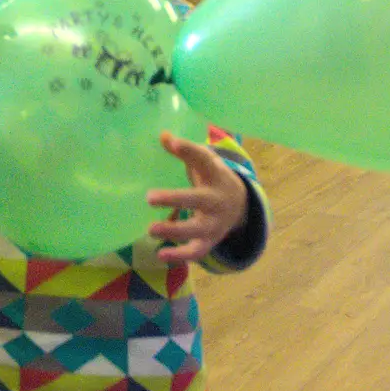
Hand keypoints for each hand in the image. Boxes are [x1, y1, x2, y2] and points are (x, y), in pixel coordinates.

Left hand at [146, 132, 247, 262]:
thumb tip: (163, 135)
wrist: (241, 205)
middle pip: (198, 199)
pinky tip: (160, 254)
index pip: (203, 160)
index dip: (188, 151)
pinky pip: (196, 251)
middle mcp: (217, 199)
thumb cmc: (212, 179)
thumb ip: (185, 151)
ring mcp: (215, 223)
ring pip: (196, 229)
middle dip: (174, 199)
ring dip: (174, 230)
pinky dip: (179, 255)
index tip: (172, 142)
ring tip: (151, 229)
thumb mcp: (204, 163)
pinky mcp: (210, 241)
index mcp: (215, 174)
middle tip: (148, 197)